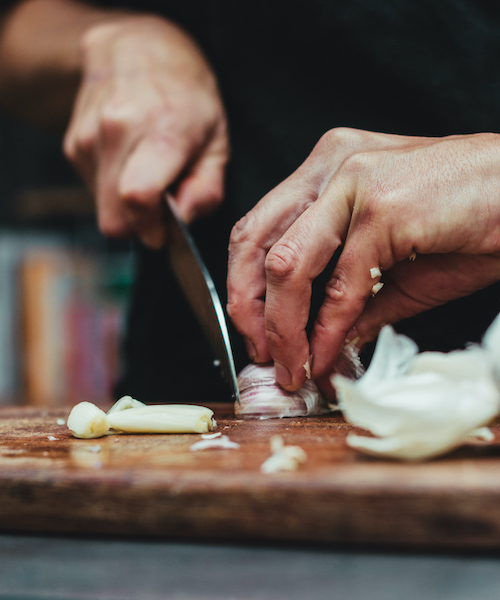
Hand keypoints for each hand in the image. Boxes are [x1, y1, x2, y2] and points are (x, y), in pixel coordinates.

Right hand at [64, 15, 228, 247]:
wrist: (138, 50)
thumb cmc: (187, 99)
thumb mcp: (217, 142)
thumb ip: (206, 189)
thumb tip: (182, 223)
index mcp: (162, 131)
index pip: (138, 197)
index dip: (150, 228)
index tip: (163, 234)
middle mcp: (118, 131)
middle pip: (114, 216)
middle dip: (139, 226)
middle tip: (160, 211)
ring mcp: (89, 137)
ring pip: (102, 209)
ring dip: (126, 207)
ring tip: (147, 175)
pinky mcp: (73, 145)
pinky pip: (93, 191)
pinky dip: (112, 190)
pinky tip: (128, 163)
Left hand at [227, 128, 499, 391]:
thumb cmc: (471, 226)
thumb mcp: (395, 267)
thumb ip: (351, 302)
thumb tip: (320, 347)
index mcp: (327, 170)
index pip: (259, 228)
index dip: (245, 285)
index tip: (255, 332)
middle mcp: (331, 166)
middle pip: (254, 241)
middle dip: (247, 307)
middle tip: (262, 354)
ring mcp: (354, 182)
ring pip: (286, 264)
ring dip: (283, 328)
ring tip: (291, 366)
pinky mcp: (383, 208)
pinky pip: (341, 285)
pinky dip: (329, 330)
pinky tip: (328, 356)